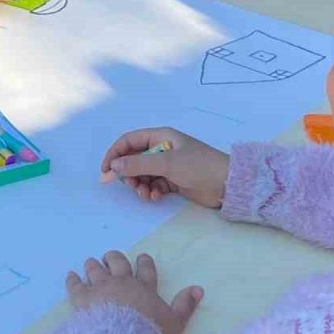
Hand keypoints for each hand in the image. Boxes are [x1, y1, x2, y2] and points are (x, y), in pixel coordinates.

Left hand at [67, 251, 202, 333]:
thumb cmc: (151, 333)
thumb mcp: (175, 322)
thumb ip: (185, 305)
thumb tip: (199, 289)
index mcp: (144, 288)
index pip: (145, 270)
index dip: (143, 262)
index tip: (141, 257)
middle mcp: (122, 283)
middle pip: (117, 263)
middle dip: (114, 258)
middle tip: (110, 258)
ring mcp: (100, 288)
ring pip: (95, 269)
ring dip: (93, 265)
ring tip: (91, 263)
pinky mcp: (82, 297)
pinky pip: (75, 284)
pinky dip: (72, 279)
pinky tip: (70, 275)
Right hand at [100, 127, 229, 207]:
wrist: (227, 184)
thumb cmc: (198, 166)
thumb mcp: (167, 163)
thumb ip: (138, 163)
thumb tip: (113, 166)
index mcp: (160, 136)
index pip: (129, 141)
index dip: (115, 154)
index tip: (105, 172)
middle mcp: (162, 149)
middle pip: (134, 159)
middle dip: (128, 173)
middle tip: (130, 186)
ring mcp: (168, 165)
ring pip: (143, 174)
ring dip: (140, 184)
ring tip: (145, 194)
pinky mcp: (174, 180)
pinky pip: (154, 184)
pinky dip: (151, 191)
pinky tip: (155, 197)